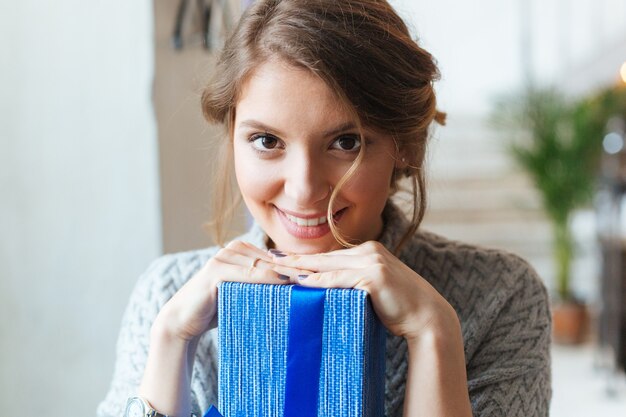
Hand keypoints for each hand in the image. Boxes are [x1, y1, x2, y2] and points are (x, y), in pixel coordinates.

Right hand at [155, 240, 311, 341]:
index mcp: (243, 250)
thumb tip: (297, 286)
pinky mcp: (216, 270)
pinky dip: (267, 279)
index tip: (323, 275)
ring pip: (263, 265)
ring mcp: (224, 257)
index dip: (299, 267)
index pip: (278, 258)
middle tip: (323, 277)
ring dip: (286, 273)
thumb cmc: (218, 308)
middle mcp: (234, 249)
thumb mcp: (246, 293)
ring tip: (310, 281)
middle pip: (273, 259)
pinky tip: (285, 284)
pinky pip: (248, 274)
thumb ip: (265, 284)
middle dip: (297, 269)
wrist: (184, 319)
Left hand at [270, 241, 456, 340]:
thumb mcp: (372, 289)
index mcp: (368, 251)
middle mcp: (369, 251)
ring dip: (300, 269)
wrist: (428, 316)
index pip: (329, 256)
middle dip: (295, 260)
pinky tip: (300, 283)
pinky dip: (318, 282)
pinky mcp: (374, 276)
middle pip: (323, 257)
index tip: (281, 260)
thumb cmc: (398, 308)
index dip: (304, 259)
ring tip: (276, 271)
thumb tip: (326, 290)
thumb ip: (353, 283)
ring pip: (328, 266)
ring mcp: (372, 262)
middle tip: (268, 260)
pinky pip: (339, 280)